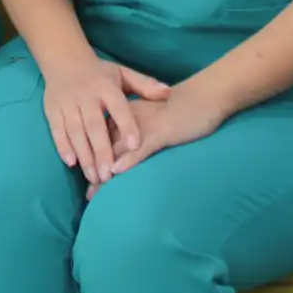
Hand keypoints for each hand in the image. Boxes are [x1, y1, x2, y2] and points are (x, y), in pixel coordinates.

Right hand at [40, 55, 170, 187]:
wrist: (63, 59)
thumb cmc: (99, 73)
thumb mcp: (122, 74)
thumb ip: (144, 85)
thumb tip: (168, 93)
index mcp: (105, 87)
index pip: (118, 107)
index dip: (127, 125)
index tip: (135, 146)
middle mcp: (85, 95)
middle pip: (94, 125)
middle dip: (101, 151)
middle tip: (110, 175)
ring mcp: (67, 103)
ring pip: (75, 131)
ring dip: (84, 155)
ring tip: (94, 177)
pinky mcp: (52, 109)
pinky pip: (57, 130)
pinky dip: (63, 146)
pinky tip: (72, 163)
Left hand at [91, 82, 226, 197]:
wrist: (204, 97)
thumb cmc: (179, 112)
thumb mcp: (152, 124)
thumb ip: (138, 139)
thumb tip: (124, 161)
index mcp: (124, 116)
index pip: (103, 140)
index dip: (94, 162)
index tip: (88, 184)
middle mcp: (128, 119)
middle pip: (106, 147)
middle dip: (96, 171)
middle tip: (88, 195)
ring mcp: (143, 125)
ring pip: (119, 150)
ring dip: (106, 171)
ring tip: (95, 191)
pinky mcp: (160, 131)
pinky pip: (140, 147)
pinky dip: (128, 159)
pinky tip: (117, 171)